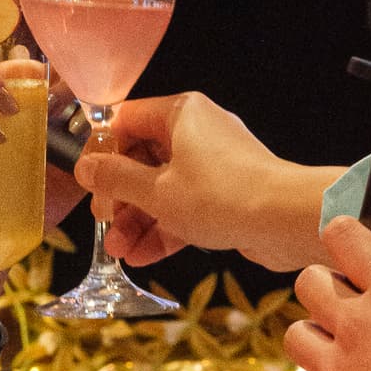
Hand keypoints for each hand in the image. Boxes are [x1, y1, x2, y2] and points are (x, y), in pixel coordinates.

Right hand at [73, 85, 334, 278]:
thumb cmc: (222, 195)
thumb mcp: (155, 190)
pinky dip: (165, 229)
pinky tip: (143, 257)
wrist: (285, 220)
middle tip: (105, 223)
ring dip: (139, 220)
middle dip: (121, 197)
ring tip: (120, 251)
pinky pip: (187, 207)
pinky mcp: (228, 194)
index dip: (102, 151)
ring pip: (164, 188)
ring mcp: (215, 165)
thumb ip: (114, 179)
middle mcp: (198, 132)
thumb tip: (84, 168)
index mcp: (180, 114)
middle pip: (143, 159)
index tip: (88, 181)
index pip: (126, 121)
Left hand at [273, 220, 370, 370]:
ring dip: (312, 343)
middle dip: (322, 291)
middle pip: (308, 282)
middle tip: (344, 313)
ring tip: (336, 358)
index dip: (342, 239)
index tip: (346, 251)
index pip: (346, 237)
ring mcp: (337, 370)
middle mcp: (357, 324)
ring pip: (294, 336)